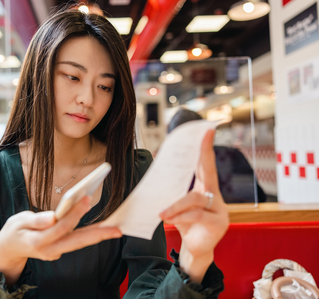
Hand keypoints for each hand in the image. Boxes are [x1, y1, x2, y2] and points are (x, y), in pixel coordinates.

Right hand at [0, 196, 121, 286]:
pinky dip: (90, 235)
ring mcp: (56, 252)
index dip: (74, 213)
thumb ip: (36, 220)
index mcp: (38, 241)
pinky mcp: (60, 250)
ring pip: (79, 243)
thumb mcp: (18, 222)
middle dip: (97, 235)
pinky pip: (76, 242)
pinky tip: (103, 229)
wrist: (9, 249)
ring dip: (98, 236)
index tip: (87, 199)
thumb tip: (52, 217)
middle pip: (76, 241)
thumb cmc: (15, 231)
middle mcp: (50, 250)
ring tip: (115, 230)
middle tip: (117, 230)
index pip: (60, 227)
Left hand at [160, 130, 228, 281]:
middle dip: (205, 153)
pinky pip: (196, 215)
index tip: (206, 130)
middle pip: (209, 171)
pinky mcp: (218, 223)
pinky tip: (169, 220)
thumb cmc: (186, 223)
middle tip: (203, 136)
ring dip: (175, 205)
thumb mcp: (177, 204)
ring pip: (194, 199)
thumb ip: (173, 189)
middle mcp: (215, 195)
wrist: (195, 249)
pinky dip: (180, 216)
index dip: (205, 148)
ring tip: (161, 213)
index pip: (204, 164)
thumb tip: (159, 166)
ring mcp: (219, 209)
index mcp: (205, 188)